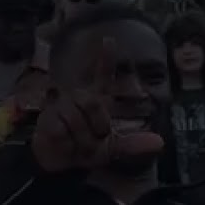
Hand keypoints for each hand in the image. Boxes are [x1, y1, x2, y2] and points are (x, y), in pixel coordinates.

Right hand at [31, 39, 163, 173]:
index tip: (109, 39)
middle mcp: (78, 97)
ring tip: (79, 146)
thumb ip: (133, 144)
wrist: (59, 165)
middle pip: (92, 103)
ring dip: (81, 139)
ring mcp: (60, 106)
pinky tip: (64, 147)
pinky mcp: (46, 119)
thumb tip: (159, 142)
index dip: (105, 58)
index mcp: (98, 99)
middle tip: (96, 138)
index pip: (103, 75)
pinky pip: (61, 130)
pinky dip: (67, 145)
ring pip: (76, 118)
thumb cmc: (87, 149)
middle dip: (98, 126)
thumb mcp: (113, 149)